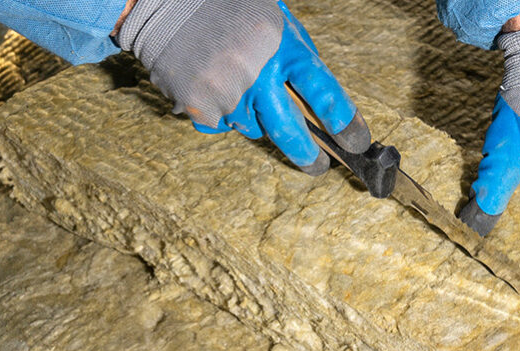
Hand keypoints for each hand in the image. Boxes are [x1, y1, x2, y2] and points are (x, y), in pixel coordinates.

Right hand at [115, 0, 368, 174]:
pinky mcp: (198, 106)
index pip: (324, 93)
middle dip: (308, 155)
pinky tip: (215, 86)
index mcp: (282, 46)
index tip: (357, 142)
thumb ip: (296, 56)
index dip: (345, 122)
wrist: (162, 2)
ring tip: (239, 85)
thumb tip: (320, 102)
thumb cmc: (225, 7)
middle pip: (290, 132)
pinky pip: (221, 126)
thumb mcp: (274, 19)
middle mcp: (256, 73)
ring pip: (253, 128)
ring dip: (253, 117)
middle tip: (318, 166)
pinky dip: (221, 113)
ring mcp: (225, 93)